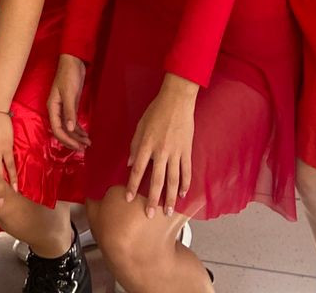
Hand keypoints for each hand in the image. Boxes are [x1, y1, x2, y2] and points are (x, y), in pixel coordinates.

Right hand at [47, 55, 90, 150]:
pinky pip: (73, 121)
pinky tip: (85, 134)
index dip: (67, 139)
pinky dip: (79, 129)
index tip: (78, 146)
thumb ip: (69, 111)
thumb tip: (70, 129)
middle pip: (62, 130)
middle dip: (72, 140)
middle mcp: (57, 110)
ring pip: (68, 127)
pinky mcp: (71, 105)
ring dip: (77, 136)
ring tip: (87, 143)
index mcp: (53, 107)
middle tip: (84, 147)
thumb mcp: (69, 93)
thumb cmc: (68, 75)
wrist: (73, 61)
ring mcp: (64, 108)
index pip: (57, 129)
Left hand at [127, 76, 197, 217]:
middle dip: (152, 199)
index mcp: (146, 145)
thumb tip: (131, 164)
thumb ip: (135, 146)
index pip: (138, 170)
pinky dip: (186, 184)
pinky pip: (187, 171)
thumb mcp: (140, 127)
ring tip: (169, 211)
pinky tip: (184, 194)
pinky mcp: (187, 151)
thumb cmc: (155, 111)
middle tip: (150, 214)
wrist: (177, 101)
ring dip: (171, 197)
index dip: (132, 185)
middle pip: (156, 180)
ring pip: (173, 180)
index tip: (128, 199)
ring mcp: (176, 153)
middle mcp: (161, 152)